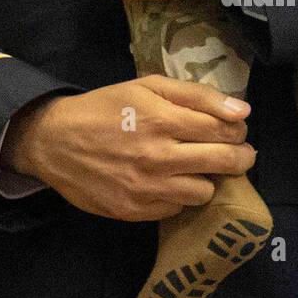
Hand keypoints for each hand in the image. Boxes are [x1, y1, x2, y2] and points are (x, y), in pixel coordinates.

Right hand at [1, 78, 254, 220]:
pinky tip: (166, 180)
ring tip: (193, 166)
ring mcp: (147, 188)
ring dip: (205, 178)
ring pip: (204, 191)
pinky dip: (178, 195)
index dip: (237, 129)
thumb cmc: (104, 107)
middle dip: (240, 156)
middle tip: (238, 152)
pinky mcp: (136, 211)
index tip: (235, 128)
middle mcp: (158, 156)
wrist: (54, 140)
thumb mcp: (145, 86)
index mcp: (161, 118)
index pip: (223, 129)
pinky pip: (177, 209)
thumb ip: (196, 95)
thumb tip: (243, 111)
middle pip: (224, 162)